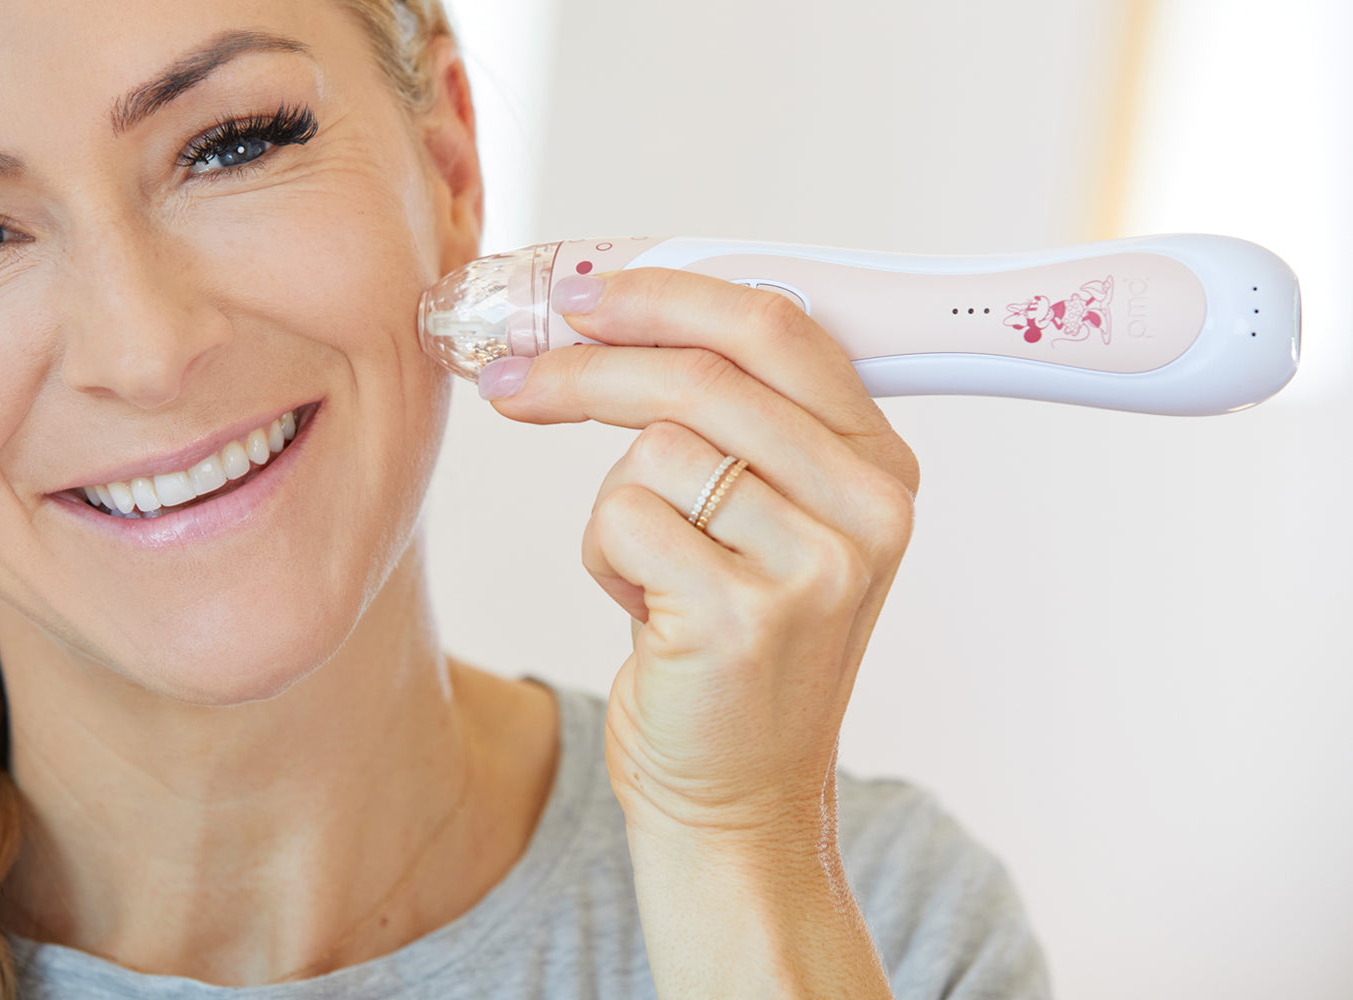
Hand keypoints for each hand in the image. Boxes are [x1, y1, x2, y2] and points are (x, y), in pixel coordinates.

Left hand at [482, 268, 919, 845]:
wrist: (739, 799)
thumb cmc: (733, 651)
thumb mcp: (771, 523)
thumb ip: (735, 421)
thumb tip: (606, 307)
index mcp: (881, 464)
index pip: (778, 327)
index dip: (669, 294)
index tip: (585, 297)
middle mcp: (868, 507)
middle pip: (701, 375)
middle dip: (587, 367)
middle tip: (511, 378)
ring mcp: (814, 564)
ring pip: (653, 447)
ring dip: (615, 504)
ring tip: (650, 568)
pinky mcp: (742, 616)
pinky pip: (621, 518)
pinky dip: (604, 558)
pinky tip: (645, 611)